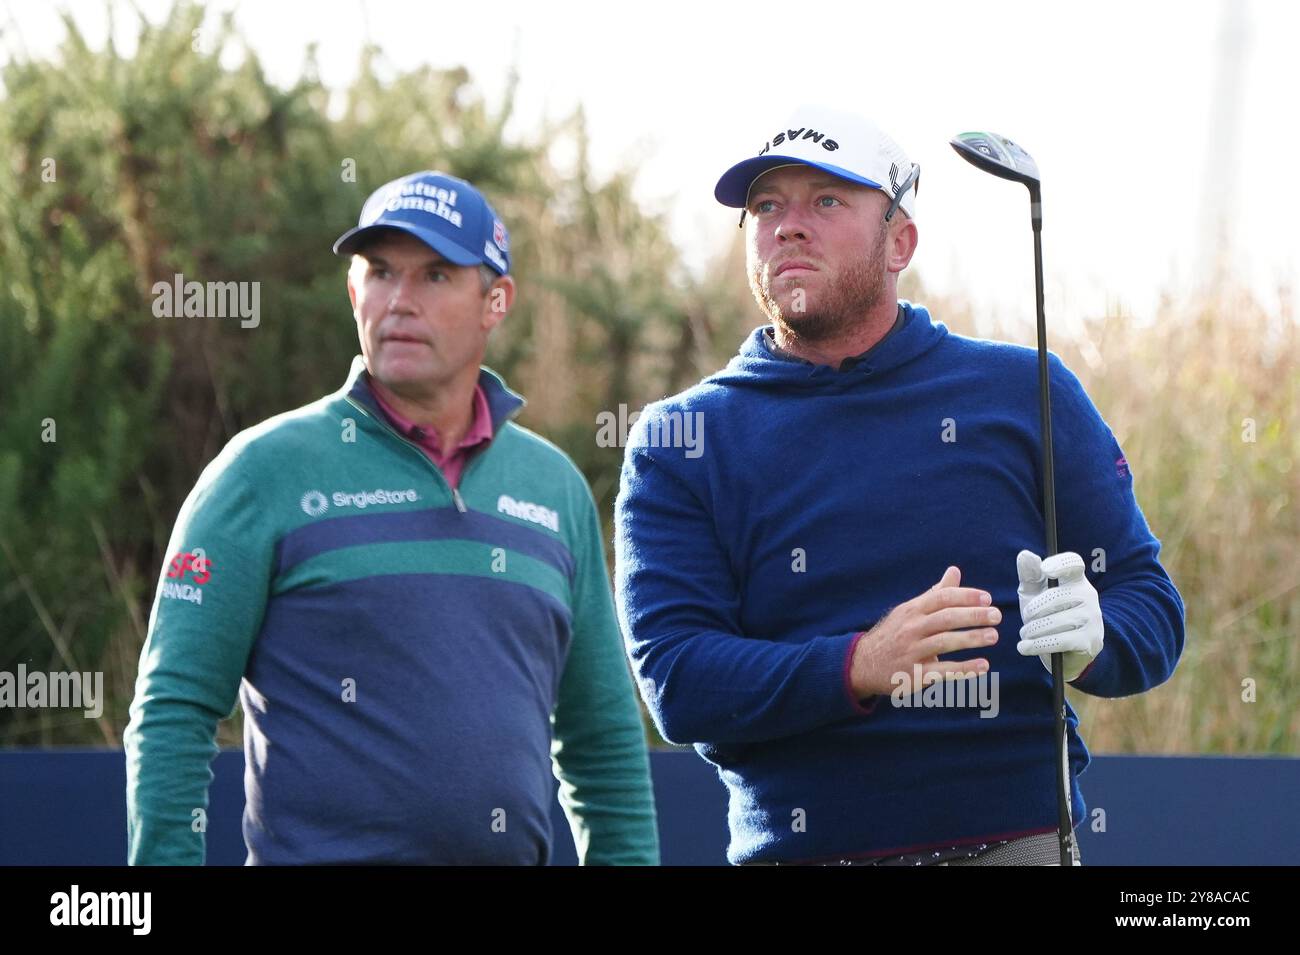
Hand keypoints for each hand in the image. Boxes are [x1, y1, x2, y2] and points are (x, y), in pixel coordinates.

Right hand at [850, 566, 1000, 698]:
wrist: (863, 663)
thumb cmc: (894, 634)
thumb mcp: (910, 611)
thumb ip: (935, 593)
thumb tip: (954, 571)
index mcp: (912, 610)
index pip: (941, 598)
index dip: (965, 596)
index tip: (987, 598)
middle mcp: (911, 629)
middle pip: (945, 618)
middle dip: (973, 616)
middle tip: (996, 616)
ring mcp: (912, 652)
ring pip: (945, 642)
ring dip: (971, 639)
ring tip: (994, 636)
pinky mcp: (914, 675)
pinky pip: (942, 671)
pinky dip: (964, 669)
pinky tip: (983, 666)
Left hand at [1016, 550, 1103, 681]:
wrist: (1063, 652)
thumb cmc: (1046, 616)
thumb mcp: (1034, 594)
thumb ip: (1029, 575)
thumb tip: (1025, 554)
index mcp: (1076, 580)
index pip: (1074, 564)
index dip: (1061, 563)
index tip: (1045, 569)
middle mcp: (1089, 596)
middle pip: (1057, 596)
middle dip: (1034, 609)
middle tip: (1026, 618)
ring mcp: (1092, 619)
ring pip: (1056, 620)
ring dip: (1033, 629)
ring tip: (1025, 634)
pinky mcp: (1090, 641)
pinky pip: (1059, 640)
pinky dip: (1037, 645)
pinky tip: (1024, 647)